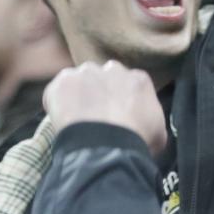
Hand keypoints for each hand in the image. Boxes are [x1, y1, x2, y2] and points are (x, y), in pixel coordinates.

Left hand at [42, 62, 167, 156]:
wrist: (109, 144)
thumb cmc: (136, 140)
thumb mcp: (158, 133)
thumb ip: (150, 119)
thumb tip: (146, 125)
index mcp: (138, 79)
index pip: (127, 84)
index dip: (120, 99)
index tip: (116, 114)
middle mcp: (112, 69)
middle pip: (102, 77)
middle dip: (98, 92)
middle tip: (95, 116)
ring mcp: (86, 73)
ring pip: (78, 81)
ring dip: (77, 95)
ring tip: (76, 120)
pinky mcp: (63, 82)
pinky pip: (56, 91)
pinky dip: (56, 103)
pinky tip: (62, 121)